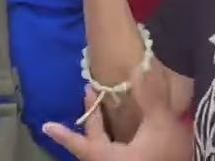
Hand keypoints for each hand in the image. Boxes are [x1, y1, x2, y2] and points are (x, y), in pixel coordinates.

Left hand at [43, 75, 191, 160]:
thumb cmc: (167, 156)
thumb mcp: (161, 124)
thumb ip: (151, 95)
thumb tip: (142, 63)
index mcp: (111, 157)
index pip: (83, 142)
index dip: (64, 134)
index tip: (47, 126)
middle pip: (94, 146)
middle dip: (92, 122)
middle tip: (91, 96)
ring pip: (105, 153)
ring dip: (102, 136)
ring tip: (104, 117)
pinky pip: (115, 156)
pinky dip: (115, 145)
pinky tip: (126, 138)